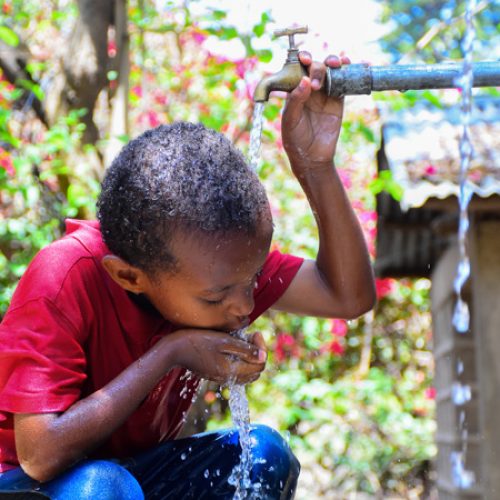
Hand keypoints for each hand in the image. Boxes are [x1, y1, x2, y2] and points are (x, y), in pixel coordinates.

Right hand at [168, 329, 266, 384]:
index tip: (255, 332)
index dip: (262, 348)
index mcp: (232, 370)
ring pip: (246, 372)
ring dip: (249, 357)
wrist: (174, 350)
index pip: (260, 365)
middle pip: (255, 371)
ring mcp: (221, 377)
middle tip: (251, 336)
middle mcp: (229, 378)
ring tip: (243, 340)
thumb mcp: (223, 341)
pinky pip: (235, 371)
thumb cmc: (198, 341)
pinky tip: (232, 346)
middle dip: (258, 353)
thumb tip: (263, 356)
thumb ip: (245, 350)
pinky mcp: (215, 374)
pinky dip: (240, 360)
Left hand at [281, 52, 350, 168]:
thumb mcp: (290, 120)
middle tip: (316, 84)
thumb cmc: (296, 139)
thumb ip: (296, 100)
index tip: (304, 59)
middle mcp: (309, 89)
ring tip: (336, 63)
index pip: (297, 69)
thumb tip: (305, 80)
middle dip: (317, 68)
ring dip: (333, 61)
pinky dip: (346, 70)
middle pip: (315, 67)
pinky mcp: (338, 100)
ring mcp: (324, 94)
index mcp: (294, 91)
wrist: (313, 157)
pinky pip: (343, 82)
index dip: (301, 60)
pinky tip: (348, 63)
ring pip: (329, 70)